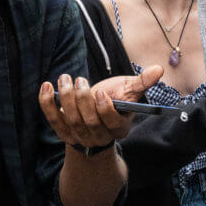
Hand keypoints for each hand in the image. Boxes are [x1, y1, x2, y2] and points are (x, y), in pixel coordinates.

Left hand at [39, 67, 162, 148]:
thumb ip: (142, 82)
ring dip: (66, 98)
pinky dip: (47, 104)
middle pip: (88, 121)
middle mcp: (99, 136)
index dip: (105, 109)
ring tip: (65, 79)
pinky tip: (46, 86)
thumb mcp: (129, 91)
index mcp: (119, 128)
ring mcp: (80, 137)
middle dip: (82, 100)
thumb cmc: (116, 100)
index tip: (100, 92)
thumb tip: (159, 69)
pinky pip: (54, 120)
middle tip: (80, 80)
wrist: (96, 116)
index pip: (112, 123)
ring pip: (71, 120)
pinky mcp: (64, 132)